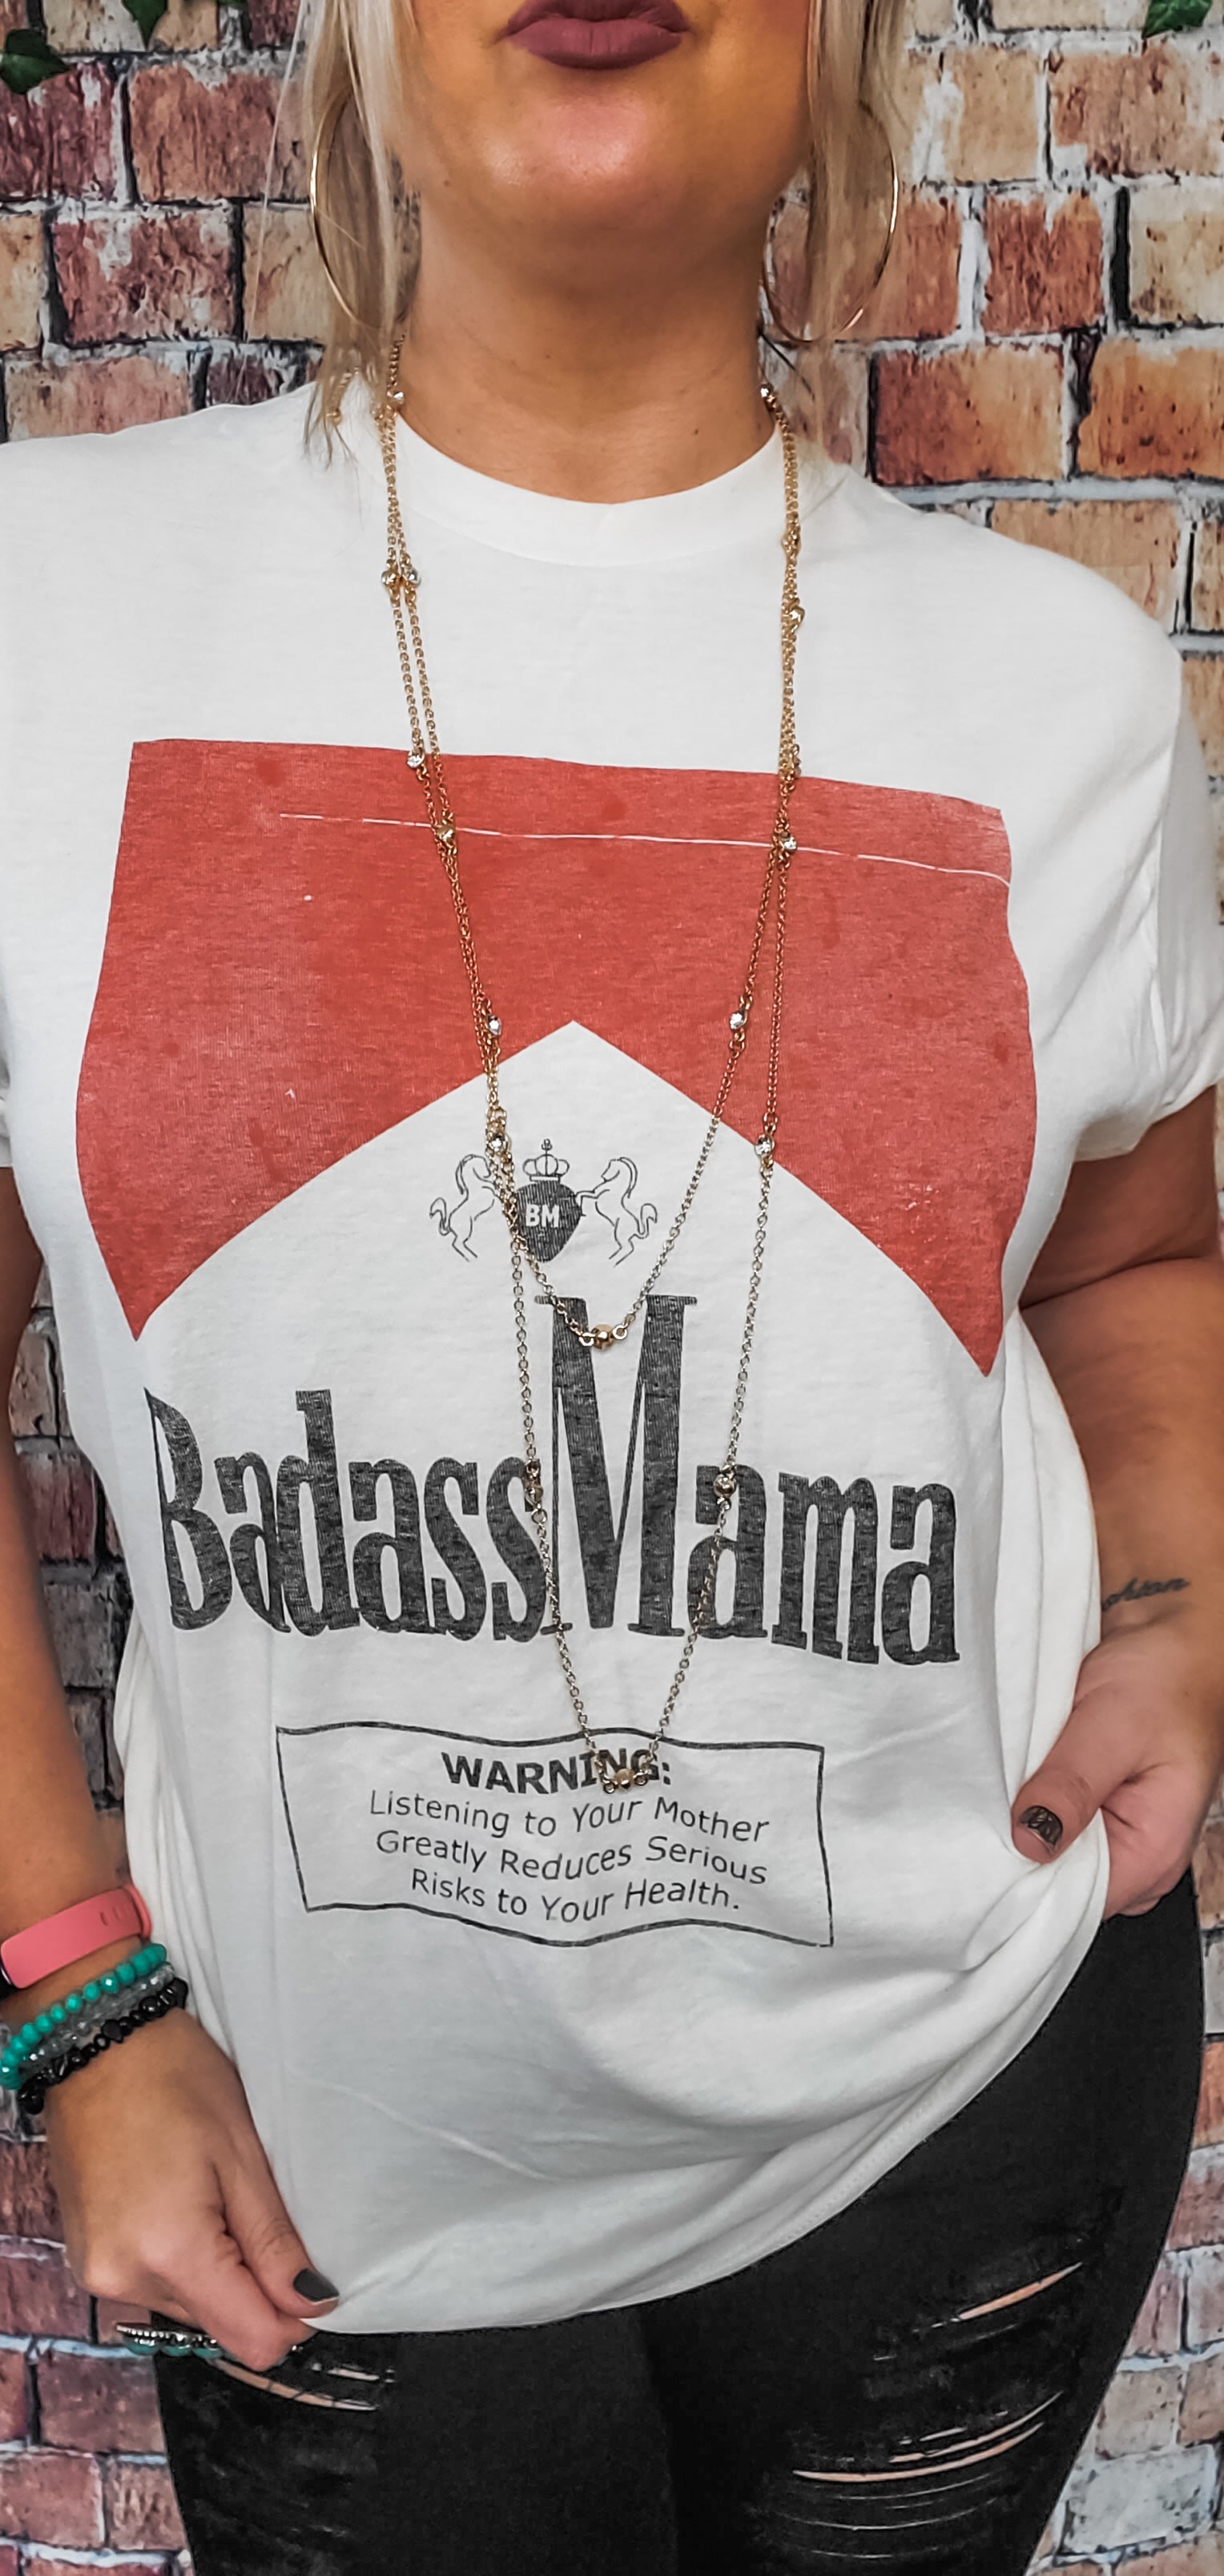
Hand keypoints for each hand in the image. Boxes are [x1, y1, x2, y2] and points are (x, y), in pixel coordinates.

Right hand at [44, 2008, 339, 2370]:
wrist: (95, 2042)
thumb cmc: (175, 2079)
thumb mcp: (243, 2153)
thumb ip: (276, 2240)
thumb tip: (313, 2304)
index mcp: (170, 2253)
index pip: (252, 2340)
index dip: (294, 2315)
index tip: (312, 2272)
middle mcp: (125, 2280)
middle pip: (221, 2324)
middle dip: (254, 2283)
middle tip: (257, 2205)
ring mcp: (99, 2273)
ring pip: (189, 2307)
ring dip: (217, 2269)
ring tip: (216, 2194)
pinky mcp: (88, 2259)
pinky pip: (155, 2285)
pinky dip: (182, 2258)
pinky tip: (185, 2201)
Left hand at [1012, 1610, 1223, 1917]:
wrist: (1174, 1642)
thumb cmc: (1164, 1680)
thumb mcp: (1113, 1726)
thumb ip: (1071, 1785)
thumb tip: (1030, 1841)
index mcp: (1154, 1854)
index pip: (1072, 1904)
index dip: (1022, 1879)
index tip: (978, 1846)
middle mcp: (1136, 1858)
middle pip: (1055, 1882)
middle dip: (1015, 1845)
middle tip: (985, 1800)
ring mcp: (1114, 1836)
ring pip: (1046, 1850)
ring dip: (1018, 1817)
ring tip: (1003, 1778)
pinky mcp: (1093, 1812)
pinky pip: (1048, 1821)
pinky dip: (1026, 1798)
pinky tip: (1015, 1773)